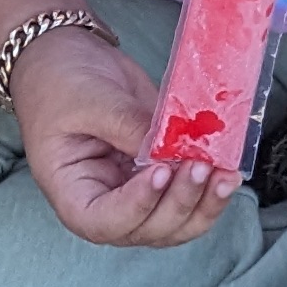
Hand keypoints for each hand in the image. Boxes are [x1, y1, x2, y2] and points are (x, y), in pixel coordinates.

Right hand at [12, 28, 238, 247]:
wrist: (69, 57)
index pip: (104, 222)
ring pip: (176, 223)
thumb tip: (172, 150)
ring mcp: (137, 193)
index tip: (159, 171)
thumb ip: (128, 126)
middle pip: (147, 229)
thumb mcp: (87, 100)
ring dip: (204, 204)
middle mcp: (107, 202)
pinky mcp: (161, 175)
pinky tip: (227, 169)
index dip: (136, 207)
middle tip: (199, 165)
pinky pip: (189, 197)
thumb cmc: (59, 82)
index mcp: (73, 192)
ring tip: (224, 175)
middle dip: (179, 202)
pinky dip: (211, 190)